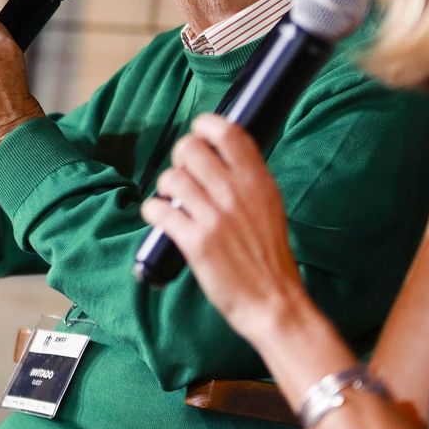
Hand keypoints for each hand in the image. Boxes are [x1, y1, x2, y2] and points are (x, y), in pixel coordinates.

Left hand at [141, 114, 307, 337]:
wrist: (274, 302)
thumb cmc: (270, 257)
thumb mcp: (270, 207)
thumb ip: (247, 180)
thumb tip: (219, 155)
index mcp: (258, 182)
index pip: (228, 133)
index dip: (206, 125)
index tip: (198, 133)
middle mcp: (235, 194)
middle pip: (190, 149)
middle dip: (179, 157)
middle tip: (182, 172)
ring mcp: (214, 217)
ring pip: (171, 178)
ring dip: (165, 187)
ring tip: (172, 199)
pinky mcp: (196, 242)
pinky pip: (158, 210)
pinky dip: (153, 211)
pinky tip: (160, 217)